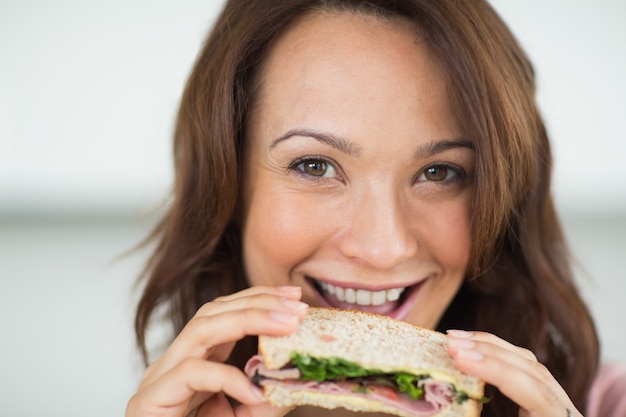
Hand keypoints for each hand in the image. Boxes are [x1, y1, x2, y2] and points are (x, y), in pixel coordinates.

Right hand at [126, 285, 308, 416]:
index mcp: (194, 360)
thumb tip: (299, 378)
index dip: (259, 299)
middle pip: (213, 311)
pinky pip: (191, 372)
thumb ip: (266, 398)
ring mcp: (159, 378)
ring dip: (248, 319)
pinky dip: (227, 377)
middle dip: (259, 302)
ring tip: (287, 325)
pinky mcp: (151, 399)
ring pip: (201, 328)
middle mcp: (174, 361)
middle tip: (297, 306)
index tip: (294, 297)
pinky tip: (253, 392)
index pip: (224, 313)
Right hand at [447, 330, 581, 416]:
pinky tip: (472, 347)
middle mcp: (564, 411)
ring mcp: (557, 401)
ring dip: (489, 346)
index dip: (495, 371)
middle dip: (487, 353)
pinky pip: (523, 367)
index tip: (459, 358)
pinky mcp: (543, 396)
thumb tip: (442, 407)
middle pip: (531, 369)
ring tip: (454, 339)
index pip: (533, 391)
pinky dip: (495, 353)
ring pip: (528, 362)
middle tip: (450, 343)